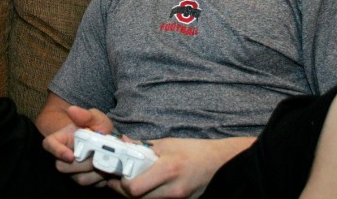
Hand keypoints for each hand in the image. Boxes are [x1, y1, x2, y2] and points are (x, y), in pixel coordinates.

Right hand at [42, 105, 115, 187]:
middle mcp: (64, 158)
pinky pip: (92, 185)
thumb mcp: (95, 118)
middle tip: (98, 154)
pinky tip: (108, 169)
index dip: (57, 151)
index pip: (49, 144)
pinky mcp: (85, 180)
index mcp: (61, 139)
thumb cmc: (96, 128)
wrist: (107, 141)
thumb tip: (72, 110)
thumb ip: (85, 115)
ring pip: (79, 179)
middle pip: (63, 166)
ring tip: (106, 161)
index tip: (70, 155)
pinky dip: (102, 179)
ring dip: (96, 172)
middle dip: (84, 163)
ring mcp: (73, 171)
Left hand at [107, 136, 255, 198]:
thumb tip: (124, 143)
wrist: (221, 164)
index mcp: (167, 169)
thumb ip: (144, 146)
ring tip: (132, 182)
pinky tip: (147, 187)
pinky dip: (148, 196)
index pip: (134, 187)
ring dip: (135, 195)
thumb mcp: (168, 144)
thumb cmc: (195, 151)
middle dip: (123, 190)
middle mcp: (172, 188)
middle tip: (119, 180)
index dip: (120, 183)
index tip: (115, 174)